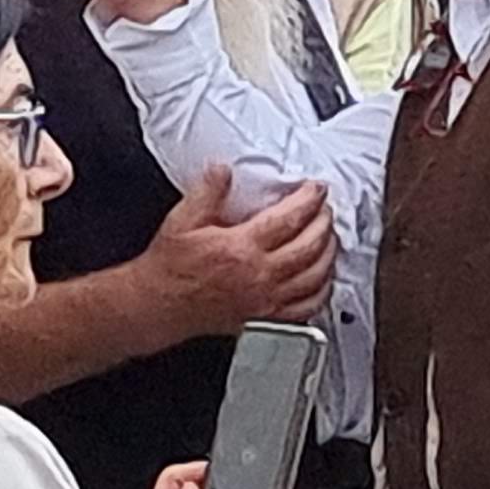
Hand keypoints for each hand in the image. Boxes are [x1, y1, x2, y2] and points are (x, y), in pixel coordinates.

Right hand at [139, 165, 335, 332]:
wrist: (159, 304)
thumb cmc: (170, 268)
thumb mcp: (181, 221)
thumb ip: (206, 193)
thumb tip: (222, 170)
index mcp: (241, 247)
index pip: (288, 218)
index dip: (308, 200)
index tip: (315, 189)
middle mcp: (259, 275)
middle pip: (309, 246)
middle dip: (323, 222)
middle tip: (325, 209)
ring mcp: (266, 299)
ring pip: (315, 276)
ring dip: (328, 254)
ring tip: (330, 238)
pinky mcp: (267, 317)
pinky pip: (308, 306)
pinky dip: (323, 291)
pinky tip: (323, 279)